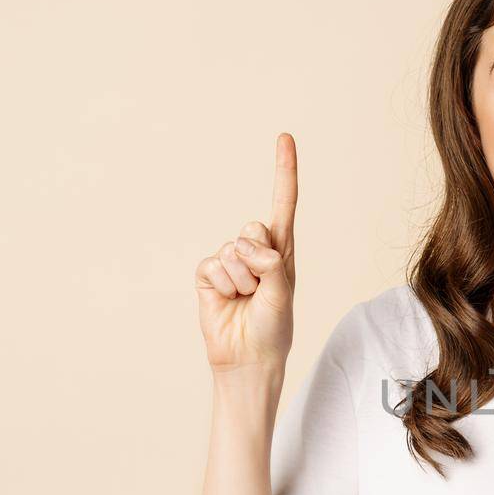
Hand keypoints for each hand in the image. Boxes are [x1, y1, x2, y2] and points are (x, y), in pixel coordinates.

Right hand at [195, 133, 299, 372]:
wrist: (247, 357)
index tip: (285, 138)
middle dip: (258, 260)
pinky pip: (212, 264)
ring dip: (241, 280)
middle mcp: (257, 250)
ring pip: (233, 251)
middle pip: (253, 229)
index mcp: (282, 250)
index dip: (284, 171)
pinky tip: (227, 300)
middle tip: (260, 289)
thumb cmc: (273, 327)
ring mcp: (231, 260)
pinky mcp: (208, 273)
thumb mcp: (283, 294)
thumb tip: (249, 245)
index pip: (284, 203)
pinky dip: (222, 285)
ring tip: (245, 300)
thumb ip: (272, 264)